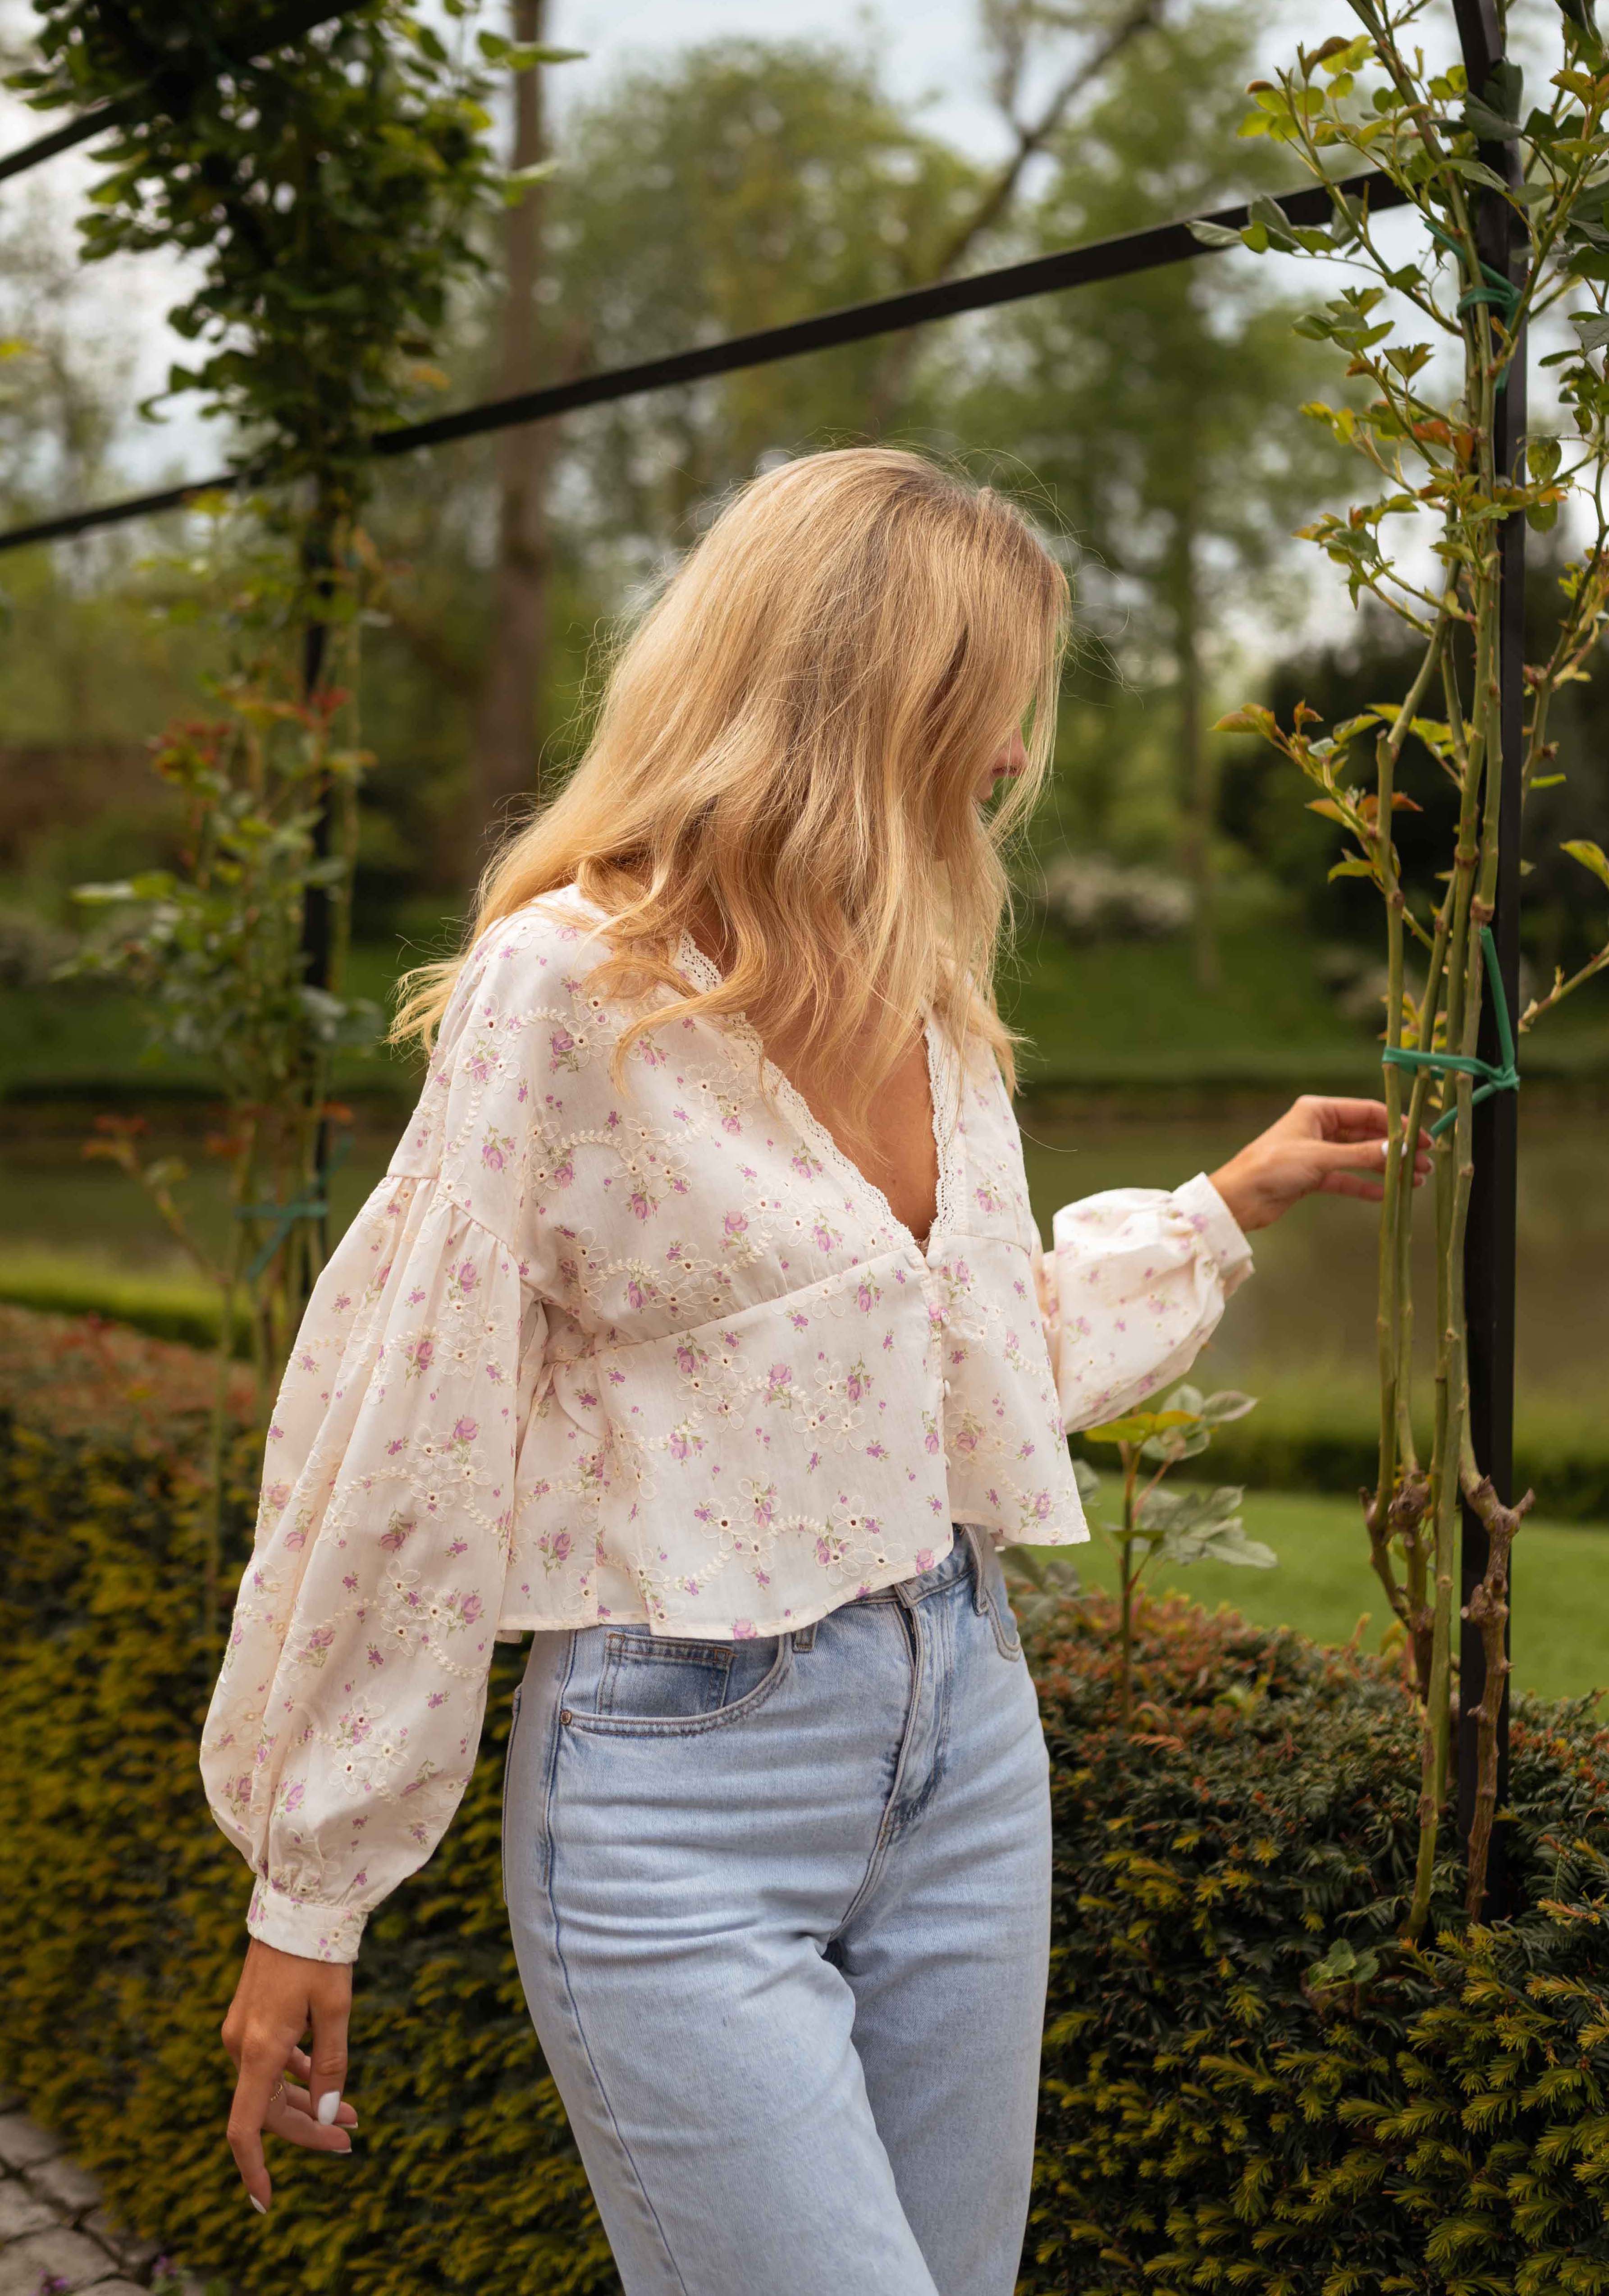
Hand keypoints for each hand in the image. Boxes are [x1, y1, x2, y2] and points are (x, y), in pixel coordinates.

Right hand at [222, 1937, 356, 2214]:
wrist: (298, 1902)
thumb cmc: (319, 1953)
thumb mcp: (336, 2009)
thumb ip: (331, 2064)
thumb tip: (328, 2116)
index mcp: (258, 2049)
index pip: (246, 2128)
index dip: (255, 2170)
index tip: (267, 2202)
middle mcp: (241, 2045)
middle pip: (270, 2111)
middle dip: (308, 2133)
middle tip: (350, 2144)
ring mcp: (243, 2031)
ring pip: (273, 2087)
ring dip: (308, 2106)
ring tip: (352, 2120)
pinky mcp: (252, 2018)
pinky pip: (273, 2063)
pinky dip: (299, 2078)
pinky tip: (326, 2085)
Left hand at [1208, 1095, 1431, 1234]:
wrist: (1238, 1199)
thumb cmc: (1272, 1167)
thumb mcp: (1320, 1158)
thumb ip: (1361, 1155)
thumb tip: (1399, 1149)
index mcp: (1317, 1109)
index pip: (1367, 1111)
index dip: (1398, 1125)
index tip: (1423, 1139)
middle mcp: (1319, 1127)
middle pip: (1367, 1134)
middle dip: (1396, 1148)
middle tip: (1425, 1163)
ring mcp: (1317, 1152)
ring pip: (1360, 1157)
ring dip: (1387, 1168)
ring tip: (1416, 1180)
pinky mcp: (1314, 1176)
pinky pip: (1348, 1178)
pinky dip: (1367, 1186)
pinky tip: (1389, 1194)